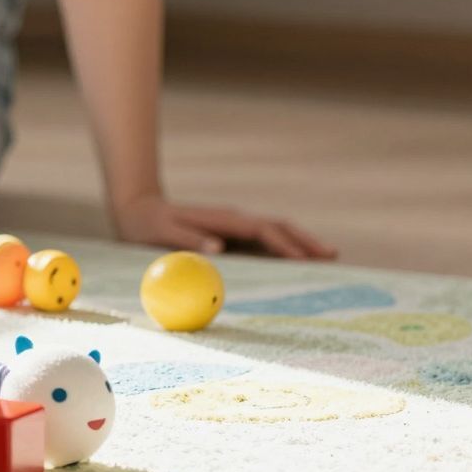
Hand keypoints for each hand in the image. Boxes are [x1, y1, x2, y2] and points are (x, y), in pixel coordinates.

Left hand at [113, 192, 335, 260]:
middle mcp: (234, 221)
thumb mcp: (161, 231)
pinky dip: (285, 250)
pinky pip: (264, 243)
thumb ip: (188, 238)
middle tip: (333, 257)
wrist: (138, 210)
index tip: (304, 259)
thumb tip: (219, 248)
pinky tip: (298, 261)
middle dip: (305, 241)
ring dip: (301, 243)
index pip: (262, 231)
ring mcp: (235, 228)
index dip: (284, 244)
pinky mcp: (232, 237)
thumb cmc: (147, 224)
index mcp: (222, 220)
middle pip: (279, 228)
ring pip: (276, 233)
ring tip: (328, 257)